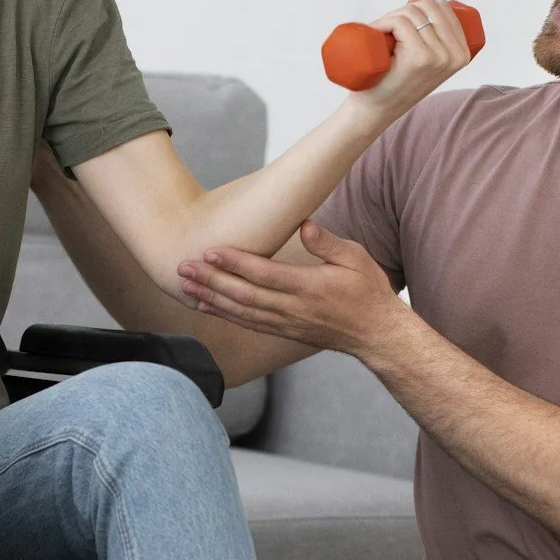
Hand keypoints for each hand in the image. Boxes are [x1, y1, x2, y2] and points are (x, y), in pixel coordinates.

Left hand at [177, 220, 407, 358]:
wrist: (376, 334)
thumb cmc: (367, 292)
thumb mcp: (356, 259)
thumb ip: (327, 243)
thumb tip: (305, 224)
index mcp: (309, 287)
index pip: (264, 274)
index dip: (235, 263)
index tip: (211, 251)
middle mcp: (293, 309)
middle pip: (243, 294)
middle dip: (211, 280)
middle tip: (183, 266)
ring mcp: (286, 323)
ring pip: (240, 311)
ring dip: (210, 297)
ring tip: (185, 283)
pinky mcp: (282, 332)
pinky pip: (247, 323)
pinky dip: (223, 314)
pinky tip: (204, 305)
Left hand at [343, 0, 477, 119]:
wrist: (374, 110)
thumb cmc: (393, 80)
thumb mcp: (418, 50)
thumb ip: (425, 21)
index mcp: (463, 53)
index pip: (443, 7)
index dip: (417, 8)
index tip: (400, 26)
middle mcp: (456, 55)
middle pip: (428, 6)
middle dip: (403, 11)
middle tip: (386, 31)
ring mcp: (439, 57)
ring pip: (412, 13)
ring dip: (390, 17)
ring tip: (379, 35)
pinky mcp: (419, 57)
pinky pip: (400, 22)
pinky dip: (383, 22)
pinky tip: (376, 33)